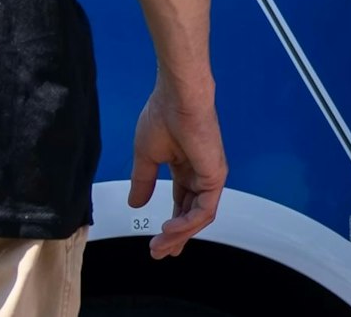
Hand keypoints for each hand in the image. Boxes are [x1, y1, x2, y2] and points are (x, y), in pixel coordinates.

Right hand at [129, 74, 224, 258]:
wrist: (177, 98)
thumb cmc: (163, 115)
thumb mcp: (146, 157)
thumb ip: (143, 182)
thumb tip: (135, 203)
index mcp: (185, 166)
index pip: (181, 202)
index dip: (172, 223)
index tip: (159, 241)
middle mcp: (200, 173)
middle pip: (190, 214)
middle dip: (175, 236)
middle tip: (159, 251)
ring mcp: (210, 176)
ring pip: (198, 217)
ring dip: (178, 234)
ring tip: (160, 245)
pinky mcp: (215, 177)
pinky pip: (204, 210)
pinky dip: (187, 223)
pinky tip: (170, 229)